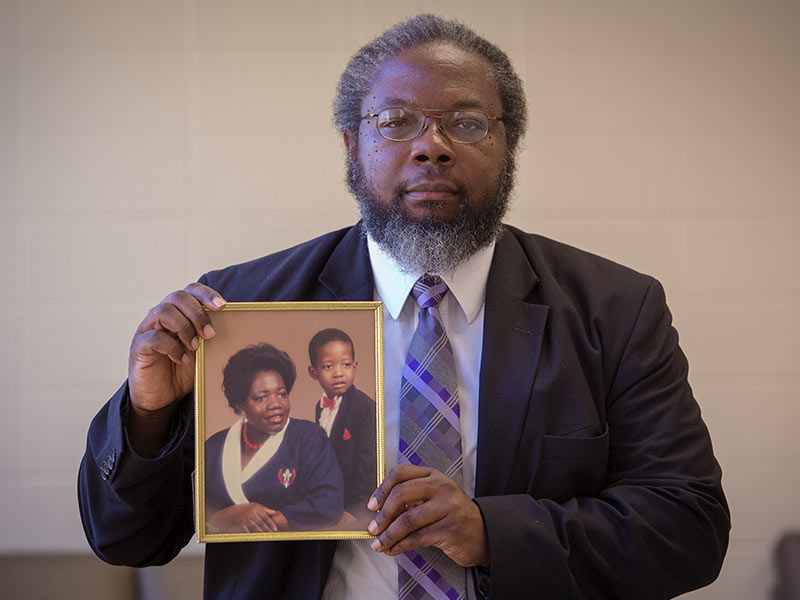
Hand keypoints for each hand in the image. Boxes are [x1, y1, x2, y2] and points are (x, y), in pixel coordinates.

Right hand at [128, 283, 225, 414]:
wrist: (161, 397)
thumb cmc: (183, 370)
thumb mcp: (202, 351)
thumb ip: (212, 336)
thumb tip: (237, 326)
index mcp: (179, 312)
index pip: (190, 290)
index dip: (206, 294)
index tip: (222, 306)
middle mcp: (161, 316)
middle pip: (178, 297)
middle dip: (197, 313)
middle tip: (209, 334)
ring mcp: (147, 329)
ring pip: (164, 311)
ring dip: (185, 327)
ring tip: (196, 347)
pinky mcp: (139, 346)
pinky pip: (154, 337)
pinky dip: (172, 347)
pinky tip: (182, 358)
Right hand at [207, 503, 283, 533]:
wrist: (232, 512)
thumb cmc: (246, 509)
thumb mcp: (255, 506)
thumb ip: (265, 509)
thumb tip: (274, 512)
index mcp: (256, 508)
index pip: (265, 516)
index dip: (271, 523)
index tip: (275, 529)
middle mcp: (251, 513)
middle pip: (261, 523)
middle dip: (267, 529)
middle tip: (272, 534)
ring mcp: (245, 518)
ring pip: (255, 527)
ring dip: (261, 532)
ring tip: (266, 536)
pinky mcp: (241, 524)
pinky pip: (247, 530)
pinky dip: (252, 534)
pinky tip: (256, 537)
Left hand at [366, 465, 489, 566]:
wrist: (483, 533)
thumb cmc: (451, 515)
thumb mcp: (434, 497)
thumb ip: (411, 498)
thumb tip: (378, 512)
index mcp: (433, 475)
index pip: (400, 473)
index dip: (381, 489)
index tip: (372, 506)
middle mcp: (441, 487)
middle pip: (401, 494)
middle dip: (382, 515)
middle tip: (373, 529)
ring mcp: (448, 507)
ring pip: (407, 520)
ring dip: (388, 535)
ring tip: (379, 544)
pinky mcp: (450, 529)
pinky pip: (417, 538)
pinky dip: (400, 545)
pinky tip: (392, 550)